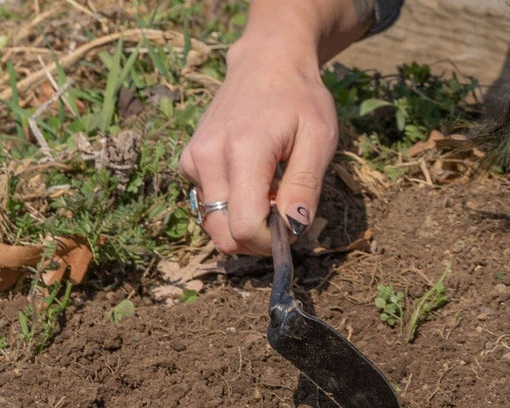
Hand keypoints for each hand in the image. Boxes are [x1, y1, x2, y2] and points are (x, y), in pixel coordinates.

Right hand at [179, 41, 337, 254]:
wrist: (266, 63)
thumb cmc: (300, 98)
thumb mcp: (319, 138)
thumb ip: (305, 186)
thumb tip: (293, 229)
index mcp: (242, 151)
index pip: (243, 227)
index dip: (270, 242)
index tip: (293, 226)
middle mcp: (207, 158)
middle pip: (223, 235)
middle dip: (256, 239)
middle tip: (284, 212)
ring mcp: (193, 160)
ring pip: (214, 224)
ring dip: (244, 221)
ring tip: (271, 188)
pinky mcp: (189, 162)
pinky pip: (209, 205)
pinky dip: (233, 205)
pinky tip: (254, 178)